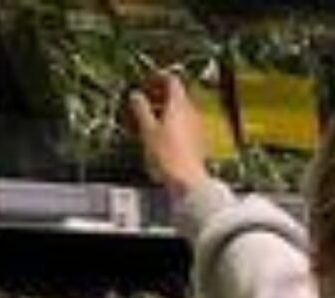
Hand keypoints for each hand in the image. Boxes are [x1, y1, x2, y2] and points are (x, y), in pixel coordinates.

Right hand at [129, 73, 210, 197]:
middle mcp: (191, 111)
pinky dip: (174, 123)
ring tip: (151, 117)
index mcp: (179, 104)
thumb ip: (141, 110)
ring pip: (182, 110)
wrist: (188, 181)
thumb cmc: (167, 155)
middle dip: (161, 94)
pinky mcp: (199, 140)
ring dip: (167, 109)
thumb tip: (136, 95)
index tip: (147, 81)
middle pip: (178, 95)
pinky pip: (185, 124)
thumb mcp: (147, 130)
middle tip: (146, 99)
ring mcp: (197, 126)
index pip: (171, 80)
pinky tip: (163, 134)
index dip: (158, 77)